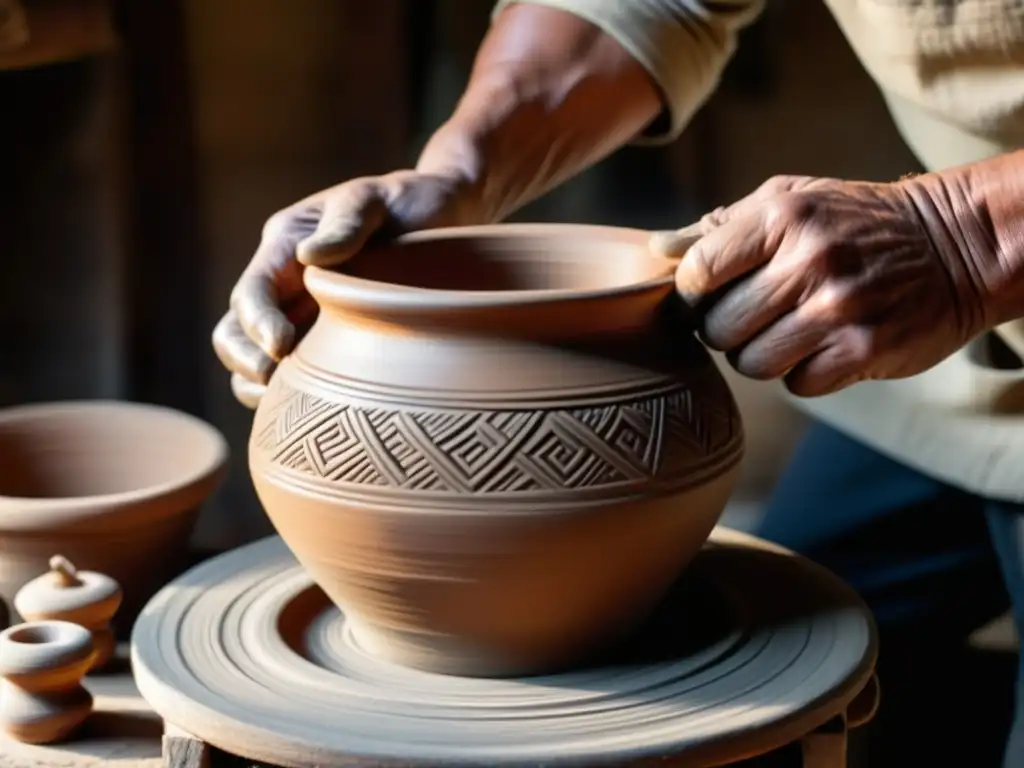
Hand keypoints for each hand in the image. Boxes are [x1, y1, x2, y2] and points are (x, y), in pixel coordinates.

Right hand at [212, 170, 478, 407]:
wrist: (443, 217)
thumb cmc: (408, 203)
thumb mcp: (377, 200)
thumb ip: (347, 222)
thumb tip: (309, 258)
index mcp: (284, 248)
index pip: (251, 292)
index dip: (257, 322)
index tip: (280, 346)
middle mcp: (284, 286)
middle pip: (234, 333)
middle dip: (245, 361)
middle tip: (276, 381)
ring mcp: (301, 317)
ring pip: (255, 361)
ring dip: (261, 385)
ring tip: (293, 400)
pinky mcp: (325, 343)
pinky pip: (295, 377)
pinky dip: (293, 396)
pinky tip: (322, 408)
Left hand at [651, 175, 993, 395]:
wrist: (955, 246)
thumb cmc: (854, 223)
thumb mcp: (792, 201)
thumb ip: (723, 228)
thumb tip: (655, 248)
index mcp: (784, 215)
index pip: (697, 272)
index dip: (694, 293)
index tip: (710, 294)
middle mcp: (810, 260)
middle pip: (718, 328)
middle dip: (727, 330)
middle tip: (755, 316)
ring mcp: (838, 308)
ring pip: (752, 364)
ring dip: (762, 356)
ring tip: (788, 332)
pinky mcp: (864, 350)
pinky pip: (798, 385)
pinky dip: (804, 373)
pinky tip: (824, 347)